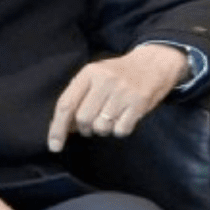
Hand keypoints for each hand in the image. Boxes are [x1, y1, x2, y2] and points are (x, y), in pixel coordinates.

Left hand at [46, 45, 187, 152]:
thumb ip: (78, 97)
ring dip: (103, 130)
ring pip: (101, 127)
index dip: (57, 128)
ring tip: (110, 119)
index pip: (66, 104)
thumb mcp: (96, 76)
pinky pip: (121, 130)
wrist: (154, 63)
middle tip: (92, 125)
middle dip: (85, 129)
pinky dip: (119, 131)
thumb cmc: (120, 74)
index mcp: (89, 73)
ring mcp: (123, 92)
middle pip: (83, 119)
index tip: (55, 146)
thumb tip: (64, 128)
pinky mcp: (139, 103)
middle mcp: (105, 81)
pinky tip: (123, 119)